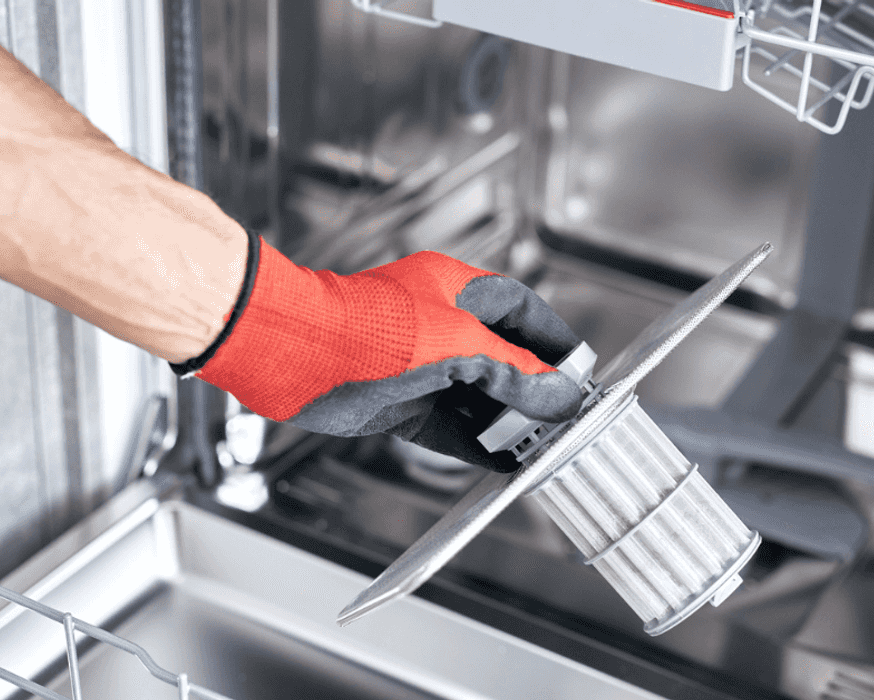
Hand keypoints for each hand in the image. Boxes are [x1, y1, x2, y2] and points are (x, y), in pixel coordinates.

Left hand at [185, 234, 583, 471]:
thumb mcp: (458, 346)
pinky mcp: (398, 403)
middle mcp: (437, 324)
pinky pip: (447, 426)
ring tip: (537, 445)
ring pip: (475, 396)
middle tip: (563, 415)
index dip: (551, 337)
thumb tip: (558, 393)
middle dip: (532, 388)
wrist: (294, 356)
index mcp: (453, 289)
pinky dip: (474, 444)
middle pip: (499, 357)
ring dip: (505, 422)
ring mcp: (417, 365)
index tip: (579, 366)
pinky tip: (501, 462)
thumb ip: (512, 373)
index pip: (518, 307)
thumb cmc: (364, 329)